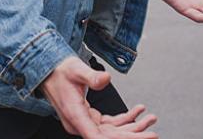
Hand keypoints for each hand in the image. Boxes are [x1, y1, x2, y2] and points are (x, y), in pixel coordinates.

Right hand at [40, 57, 157, 137]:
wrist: (49, 69)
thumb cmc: (60, 70)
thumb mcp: (77, 69)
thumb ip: (91, 76)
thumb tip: (106, 79)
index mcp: (75, 115)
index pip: (97, 137)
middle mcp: (79, 123)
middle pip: (109, 137)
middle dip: (132, 135)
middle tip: (153, 134)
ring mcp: (84, 121)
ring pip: (111, 131)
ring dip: (132, 127)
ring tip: (151, 119)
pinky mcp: (88, 117)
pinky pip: (109, 123)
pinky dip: (124, 119)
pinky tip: (137, 111)